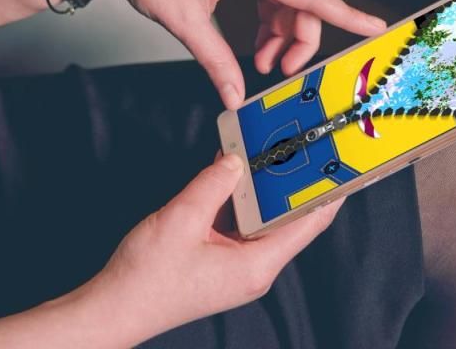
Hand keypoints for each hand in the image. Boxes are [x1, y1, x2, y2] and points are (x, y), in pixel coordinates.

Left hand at [71, 0, 386, 108]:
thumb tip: (236, 96)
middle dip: (299, 39)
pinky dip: (266, 22)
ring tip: (261, 63)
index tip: (375, 26)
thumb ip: (217, 62)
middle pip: (301, 0)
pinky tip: (254, 44)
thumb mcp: (184, 22)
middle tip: (281, 72)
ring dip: (280, 33)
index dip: (345, 14)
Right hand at [77, 154, 343, 345]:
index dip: (327, 193)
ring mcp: (238, 266)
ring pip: (263, 220)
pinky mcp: (221, 261)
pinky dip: (240, 200)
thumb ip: (212, 184)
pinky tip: (232, 174)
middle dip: (294, 183)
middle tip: (301, 147)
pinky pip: (240, 225)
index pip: (308, 224)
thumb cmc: (147, 278)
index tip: (339, 164)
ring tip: (268, 153)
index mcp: (256, 264)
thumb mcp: (181, 220)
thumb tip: (235, 159)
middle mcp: (254, 268)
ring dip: (263, 189)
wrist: (115, 307)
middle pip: (288, 220)